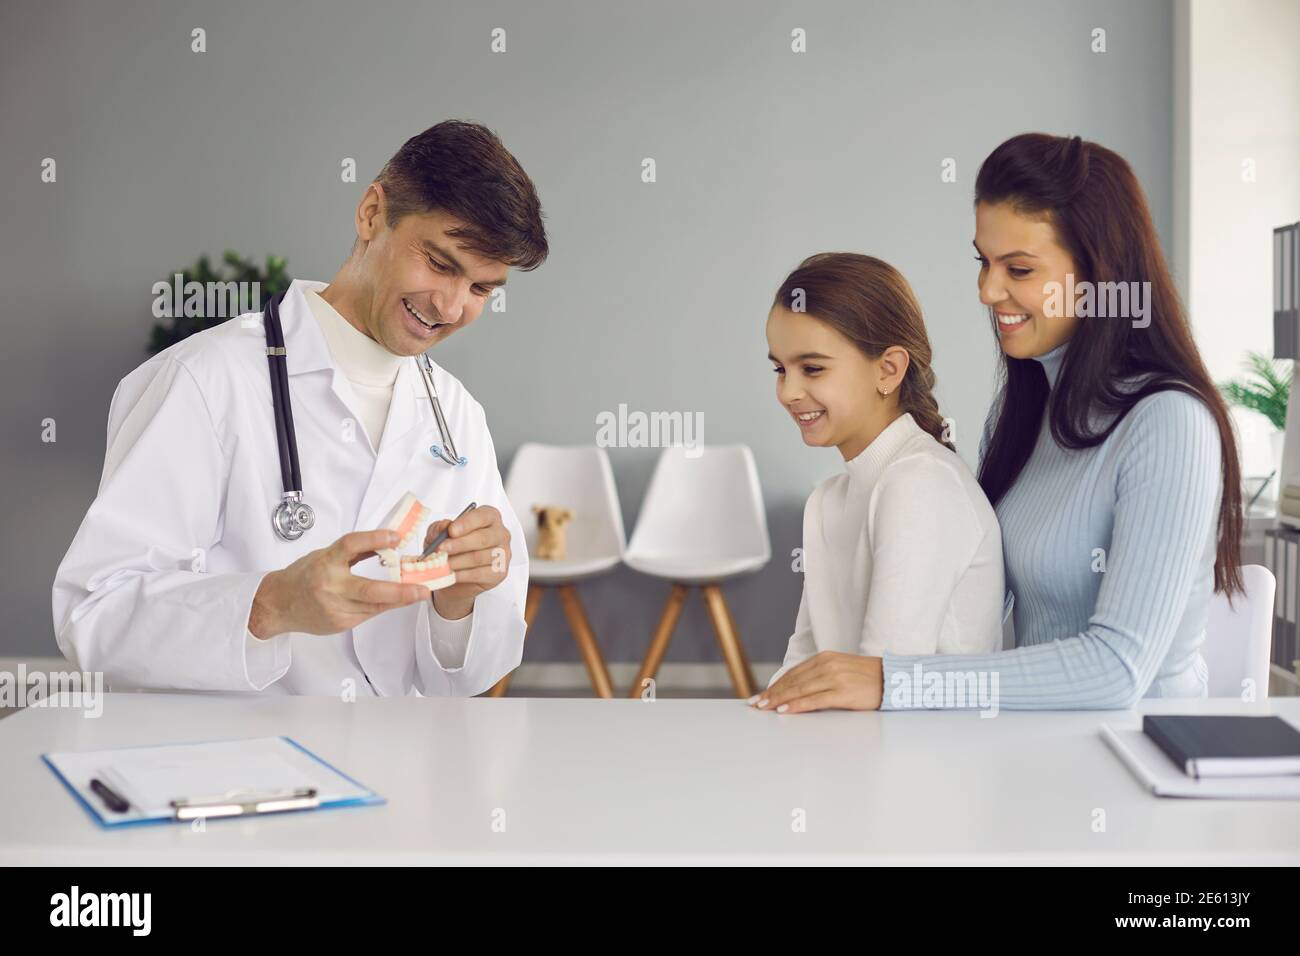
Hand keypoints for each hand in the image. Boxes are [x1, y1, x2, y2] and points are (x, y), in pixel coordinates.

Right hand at [249, 530, 428, 638]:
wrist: (278, 605)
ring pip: (375, 606)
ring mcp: (334, 608)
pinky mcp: (339, 623)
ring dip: (399, 599)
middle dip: (401, 592)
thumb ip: (355, 551)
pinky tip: (396, 600)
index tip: (397, 537)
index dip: (374, 539)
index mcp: (325, 563)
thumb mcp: (325, 555)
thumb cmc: (303, 576)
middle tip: (423, 589)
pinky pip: (368, 614)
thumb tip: (387, 541)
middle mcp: (329, 587)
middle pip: (370, 590)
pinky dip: (384, 606)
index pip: (350, 546)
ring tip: (418, 592)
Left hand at [422, 505, 510, 620]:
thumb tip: (443, 526)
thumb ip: (440, 527)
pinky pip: (480, 574)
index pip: (483, 516)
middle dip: (460, 544)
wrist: (457, 572)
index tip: (451, 531)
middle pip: (483, 538)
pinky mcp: (500, 573)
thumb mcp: (441, 533)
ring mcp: (503, 554)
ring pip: (480, 557)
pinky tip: (451, 574)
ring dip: (458, 561)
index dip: (466, 523)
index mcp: (490, 517)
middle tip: (441, 549)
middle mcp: (501, 534)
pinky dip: (462, 575)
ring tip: (442, 563)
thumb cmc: (453, 547)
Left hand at [750, 652, 883, 712]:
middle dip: (772, 693)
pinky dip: (796, 705)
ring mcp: (834, 678)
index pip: (793, 673)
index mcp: (825, 658)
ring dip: (779, 699)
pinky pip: (813, 700)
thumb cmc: (867, 678)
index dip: (776, 684)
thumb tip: (797, 690)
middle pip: (793, 681)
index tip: (762, 694)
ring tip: (765, 707)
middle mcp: (827, 665)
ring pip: (799, 690)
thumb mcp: (840, 669)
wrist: (893, 679)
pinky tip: (784, 710)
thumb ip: (820, 675)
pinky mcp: (842, 693)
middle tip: (756, 703)